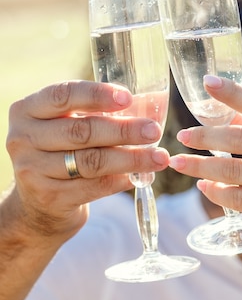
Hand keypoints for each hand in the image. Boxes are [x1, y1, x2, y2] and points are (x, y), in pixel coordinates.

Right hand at [4, 80, 168, 240]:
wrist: (38, 204)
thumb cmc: (62, 153)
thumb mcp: (68, 126)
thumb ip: (98, 113)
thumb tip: (150, 102)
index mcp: (27, 111)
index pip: (62, 95)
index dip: (97, 95)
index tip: (128, 97)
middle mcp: (23, 139)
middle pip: (82, 131)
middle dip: (124, 130)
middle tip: (154, 130)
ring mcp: (33, 171)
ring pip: (92, 161)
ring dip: (132, 159)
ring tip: (159, 157)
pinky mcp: (50, 198)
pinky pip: (95, 187)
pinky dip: (122, 179)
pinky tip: (142, 175)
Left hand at [169, 76, 241, 254]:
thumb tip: (223, 113)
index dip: (233, 93)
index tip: (207, 82)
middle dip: (206, 137)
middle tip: (182, 136)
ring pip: (235, 171)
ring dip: (202, 167)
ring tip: (180, 163)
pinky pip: (241, 198)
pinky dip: (217, 192)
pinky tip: (204, 186)